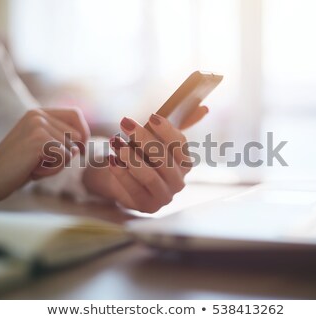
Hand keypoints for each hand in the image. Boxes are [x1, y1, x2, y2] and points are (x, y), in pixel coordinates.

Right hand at [0, 108, 89, 204]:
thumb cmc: (17, 167)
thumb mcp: (42, 150)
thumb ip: (61, 142)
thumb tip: (80, 147)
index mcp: (38, 113)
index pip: (75, 115)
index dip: (83, 134)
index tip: (80, 151)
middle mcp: (38, 114)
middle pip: (77, 135)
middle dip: (67, 155)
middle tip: (42, 162)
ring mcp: (38, 125)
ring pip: (71, 150)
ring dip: (57, 165)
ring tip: (34, 165)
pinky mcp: (38, 140)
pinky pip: (64, 158)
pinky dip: (52, 170)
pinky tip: (33, 169)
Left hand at [83, 106, 207, 212]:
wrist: (122, 179)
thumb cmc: (142, 156)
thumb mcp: (157, 138)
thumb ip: (177, 125)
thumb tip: (204, 108)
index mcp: (185, 162)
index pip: (180, 145)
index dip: (166, 130)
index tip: (151, 117)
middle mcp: (179, 181)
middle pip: (165, 160)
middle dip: (144, 139)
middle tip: (126, 123)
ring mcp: (165, 196)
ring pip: (151, 177)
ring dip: (132, 158)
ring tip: (115, 142)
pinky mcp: (148, 206)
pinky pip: (135, 190)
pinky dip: (122, 174)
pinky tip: (111, 160)